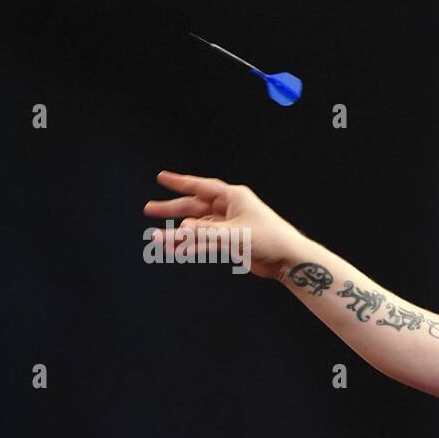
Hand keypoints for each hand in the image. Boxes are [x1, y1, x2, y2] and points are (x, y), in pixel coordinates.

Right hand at [143, 170, 314, 279]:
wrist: (289, 259)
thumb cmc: (269, 240)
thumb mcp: (235, 234)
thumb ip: (206, 233)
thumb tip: (180, 229)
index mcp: (234, 197)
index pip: (201, 186)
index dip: (180, 182)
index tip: (161, 177)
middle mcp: (230, 208)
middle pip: (195, 206)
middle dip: (173, 208)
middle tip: (150, 209)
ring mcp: (230, 225)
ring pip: (198, 227)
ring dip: (179, 233)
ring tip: (157, 238)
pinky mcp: (232, 241)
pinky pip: (206, 241)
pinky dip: (192, 245)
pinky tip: (177, 250)